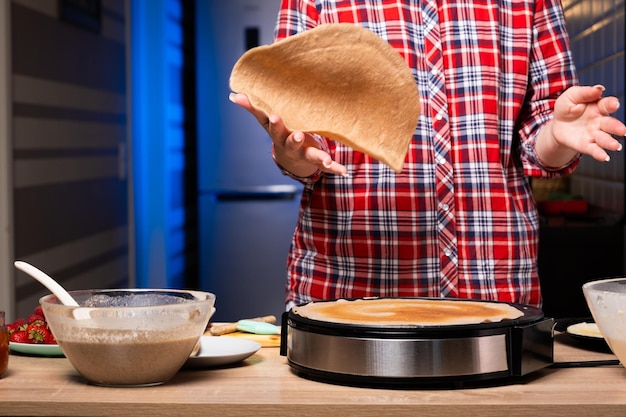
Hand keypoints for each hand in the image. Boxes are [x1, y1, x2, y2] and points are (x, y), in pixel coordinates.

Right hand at [229, 93, 347, 176]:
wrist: (292, 158)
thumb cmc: (280, 132)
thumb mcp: (266, 121)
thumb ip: (253, 108)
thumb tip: (234, 94)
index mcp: (279, 133)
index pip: (273, 127)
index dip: (274, 122)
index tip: (275, 115)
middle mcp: (290, 145)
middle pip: (290, 142)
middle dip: (293, 139)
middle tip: (298, 135)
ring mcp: (304, 154)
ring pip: (310, 156)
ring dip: (318, 157)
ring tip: (326, 160)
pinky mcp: (316, 160)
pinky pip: (326, 166)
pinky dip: (334, 168)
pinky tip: (344, 171)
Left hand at [537, 85, 625, 166]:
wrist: (557, 124)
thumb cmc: (567, 107)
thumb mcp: (571, 96)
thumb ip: (584, 92)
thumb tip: (598, 89)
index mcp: (598, 106)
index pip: (607, 104)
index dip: (611, 104)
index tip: (614, 104)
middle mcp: (599, 121)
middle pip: (610, 124)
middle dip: (617, 127)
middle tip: (622, 131)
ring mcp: (594, 134)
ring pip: (604, 138)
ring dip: (610, 142)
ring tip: (615, 146)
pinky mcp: (586, 145)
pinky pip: (594, 150)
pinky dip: (600, 153)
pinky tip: (605, 157)